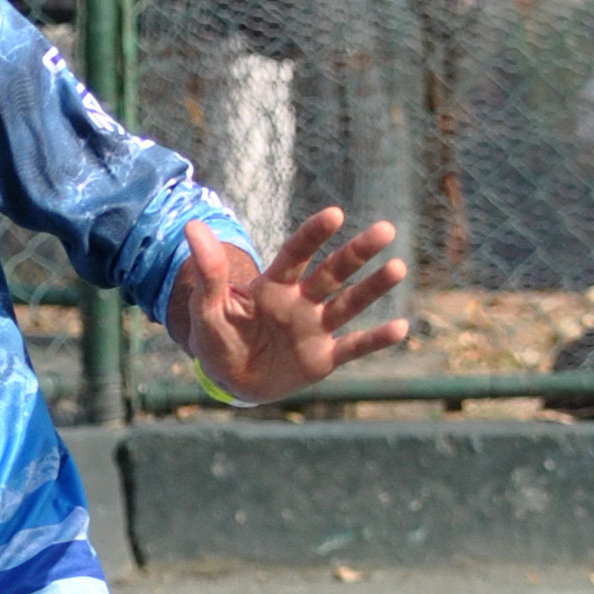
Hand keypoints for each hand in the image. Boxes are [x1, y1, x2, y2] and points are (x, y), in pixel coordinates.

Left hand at [168, 207, 408, 404]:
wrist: (231, 380)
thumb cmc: (218, 339)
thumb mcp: (207, 309)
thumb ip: (209, 272)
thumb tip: (192, 225)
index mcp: (274, 286)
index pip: (297, 255)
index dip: (314, 235)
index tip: (335, 214)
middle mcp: (301, 301)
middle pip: (333, 272)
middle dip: (358, 252)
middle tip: (386, 229)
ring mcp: (315, 328)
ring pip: (349, 304)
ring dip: (373, 287)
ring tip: (398, 268)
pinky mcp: (324, 358)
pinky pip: (353, 347)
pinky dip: (375, 340)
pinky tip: (401, 328)